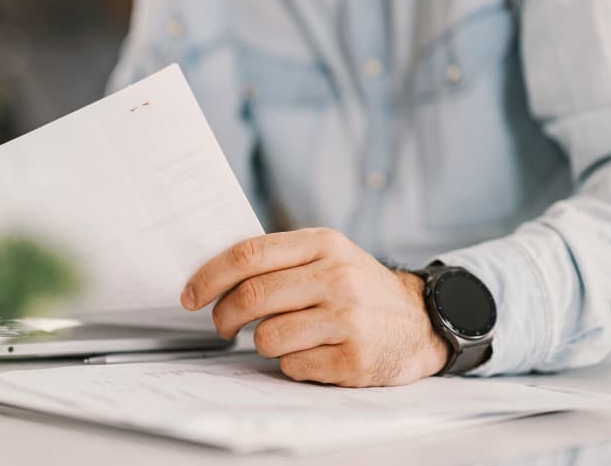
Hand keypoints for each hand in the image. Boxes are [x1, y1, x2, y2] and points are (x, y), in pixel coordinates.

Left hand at [180, 228, 449, 386]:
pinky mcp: (354, 358)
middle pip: (251, 297)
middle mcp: (337, 277)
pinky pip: (293, 365)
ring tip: (283, 337)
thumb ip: (280, 259)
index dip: (209, 276)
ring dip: (262, 342)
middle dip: (223, 316)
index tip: (190, 295)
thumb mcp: (328, 256)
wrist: (420, 321)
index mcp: (323, 244)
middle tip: (221, 325)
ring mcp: (348, 318)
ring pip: (267, 337)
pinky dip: (292, 363)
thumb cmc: (359, 288)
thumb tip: (213, 274)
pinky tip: (312, 353)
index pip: (249, 254)